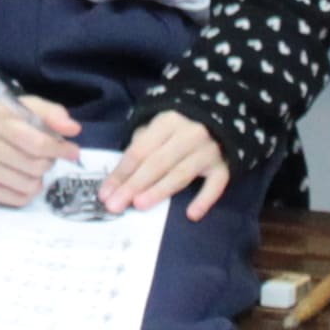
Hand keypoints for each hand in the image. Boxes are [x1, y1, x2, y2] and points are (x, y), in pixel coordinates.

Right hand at [0, 92, 79, 204]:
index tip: (73, 152)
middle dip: (49, 162)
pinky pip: (17, 199)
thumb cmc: (7, 120)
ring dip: (39, 178)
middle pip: (34, 166)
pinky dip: (28, 192)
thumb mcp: (29, 108)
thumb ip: (53, 114)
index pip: (36, 142)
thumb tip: (73, 129)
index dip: (60, 149)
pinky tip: (22, 178)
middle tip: (47, 156)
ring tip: (32, 166)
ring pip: (28, 186)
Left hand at [102, 109, 231, 218]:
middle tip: (115, 205)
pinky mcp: (224, 165)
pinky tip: (192, 214)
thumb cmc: (182, 126)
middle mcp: (189, 134)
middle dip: (133, 185)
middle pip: (156, 163)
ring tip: (139, 205)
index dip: (121, 173)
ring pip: (181, 174)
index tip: (105, 193)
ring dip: (159, 190)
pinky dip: (205, 199)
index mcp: (168, 122)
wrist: (224, 115)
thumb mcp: (160, 126)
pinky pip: (216, 184)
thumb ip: (143, 144)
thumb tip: (121, 177)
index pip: (139, 151)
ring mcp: (208, 151)